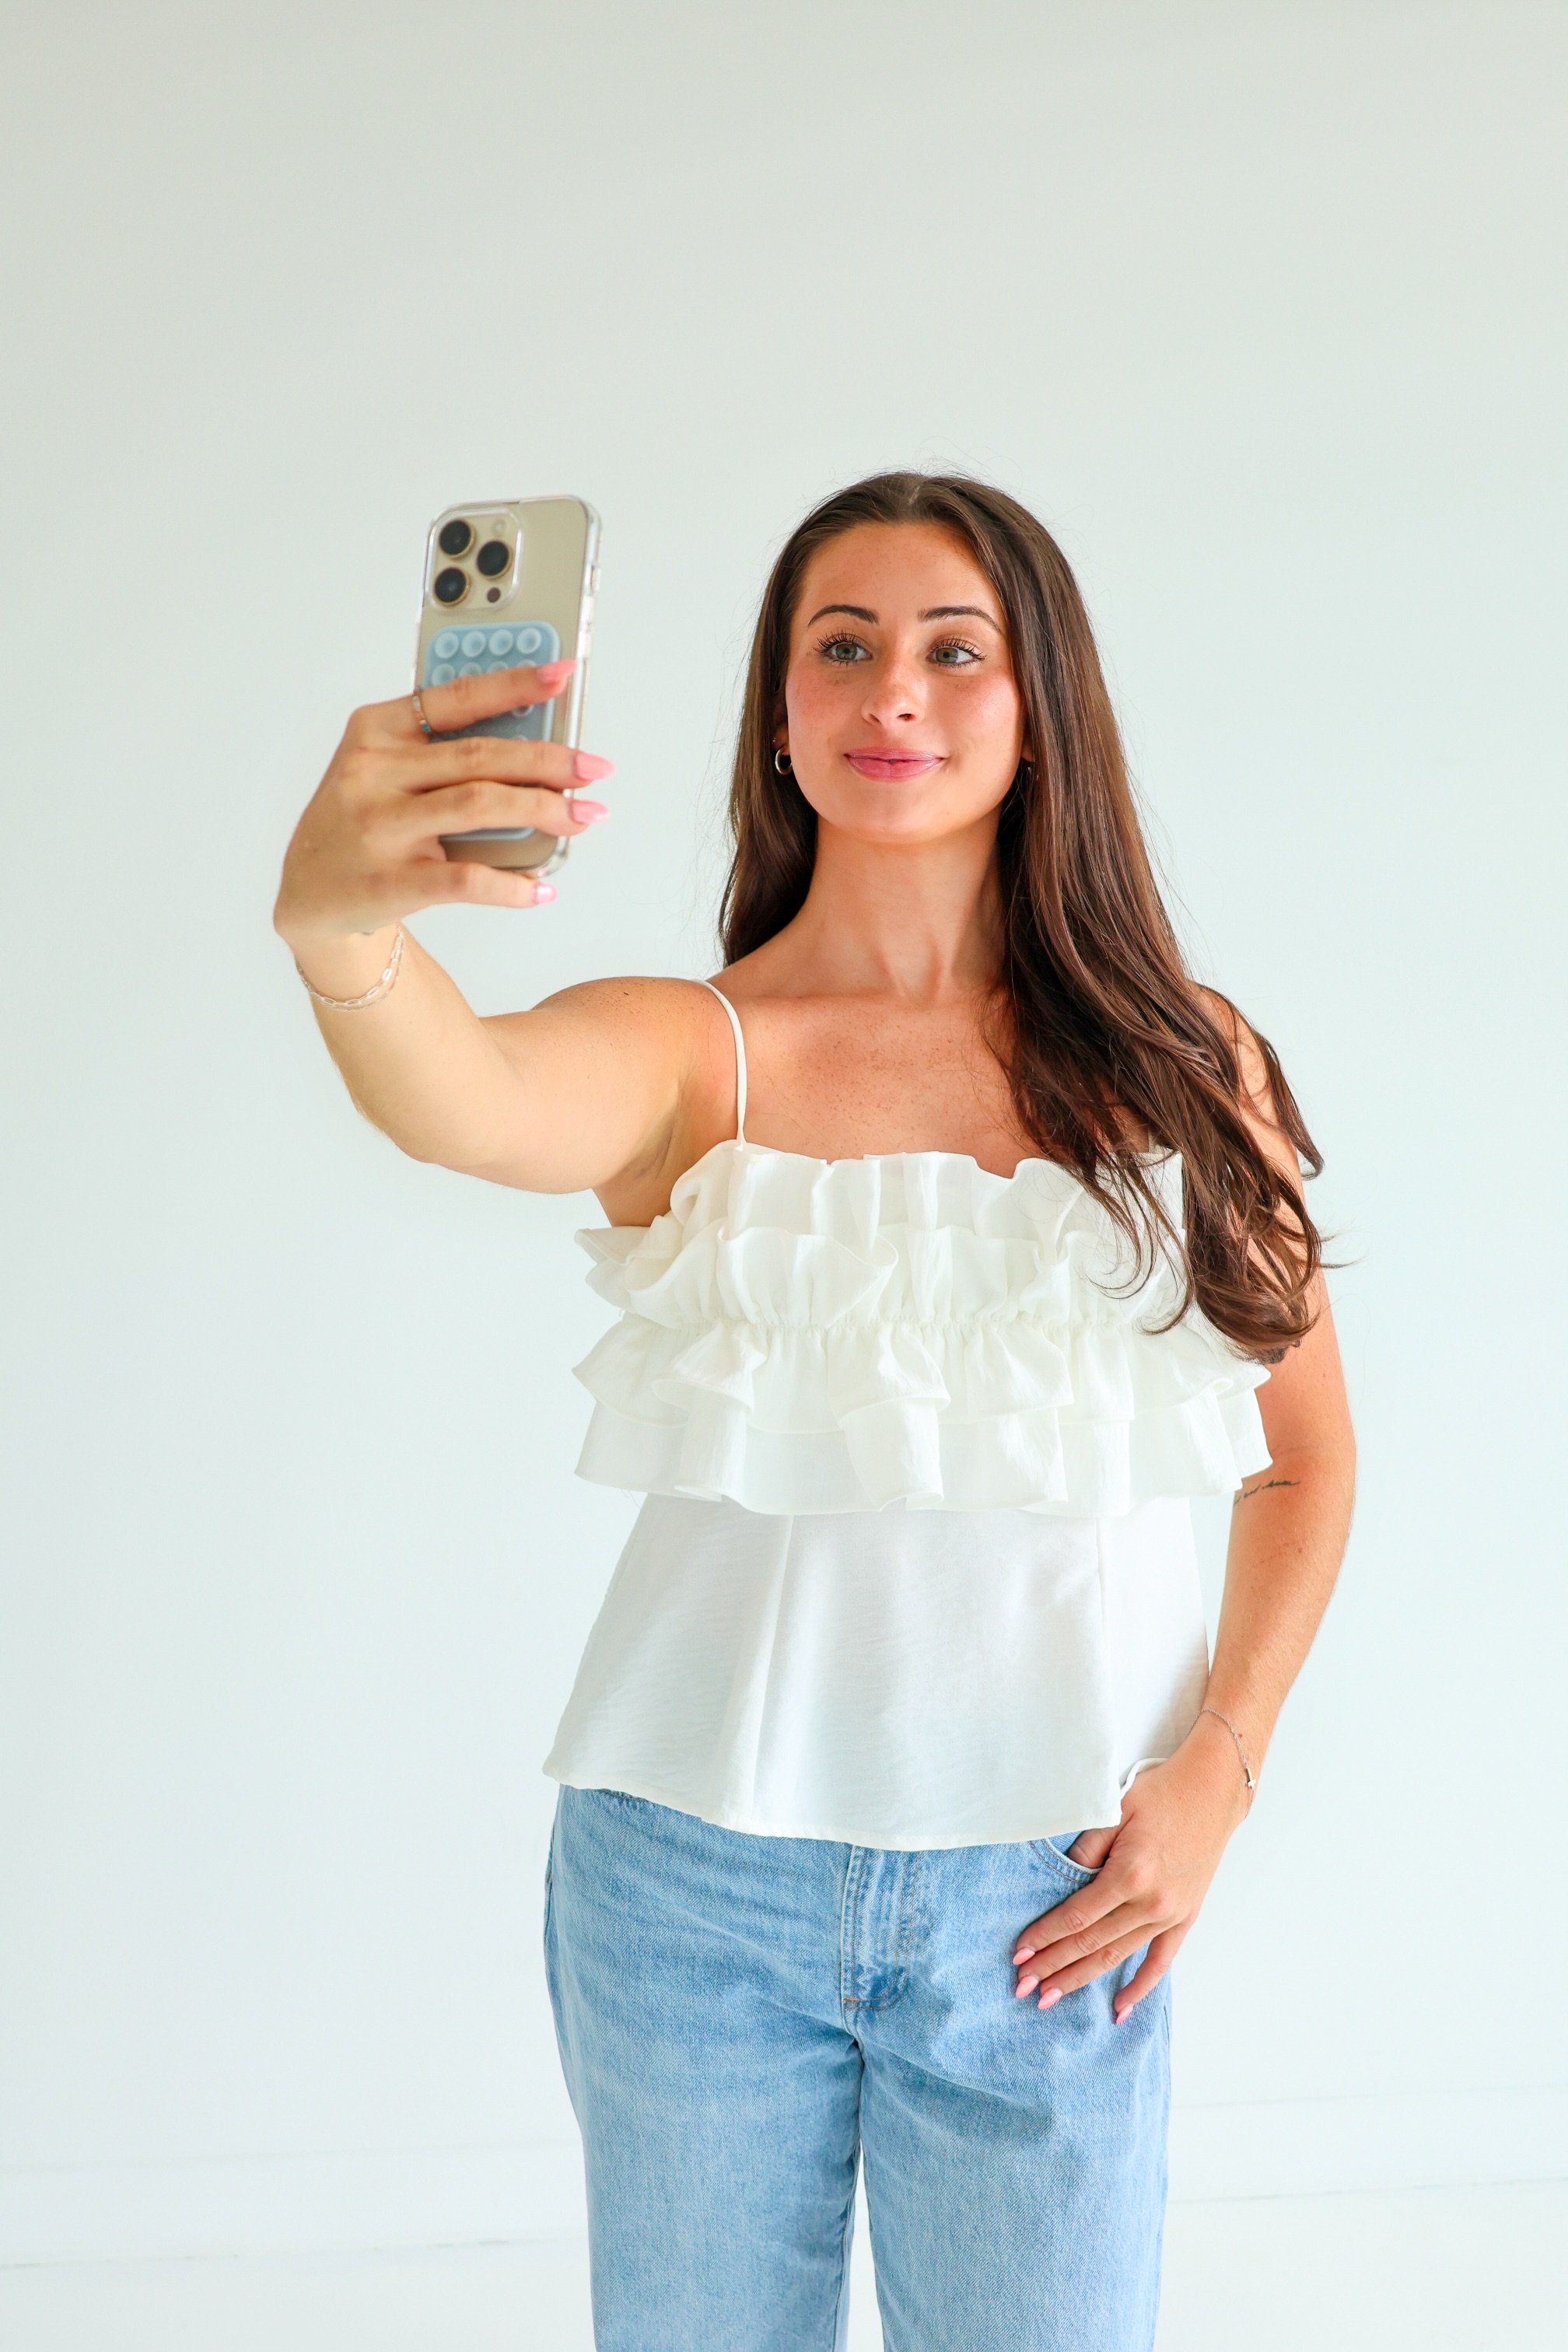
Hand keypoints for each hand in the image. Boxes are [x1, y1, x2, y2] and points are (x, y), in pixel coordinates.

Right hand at [274, 660, 613, 949]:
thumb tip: (532, 740)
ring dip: (543, 810)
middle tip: (594, 767)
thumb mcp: (382, 768)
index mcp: (375, 731)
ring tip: (582, 816)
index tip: (562, 677)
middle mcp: (373, 773)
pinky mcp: (391, 882)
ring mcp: (380, 828)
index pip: (455, 698)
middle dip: (548, 760)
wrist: (310, 895)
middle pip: (479, 756)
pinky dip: (513, 885)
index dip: (513, 685)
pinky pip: (468, 880)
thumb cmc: (362, 820)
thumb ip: (440, 749)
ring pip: (480, 807)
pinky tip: (542, 887)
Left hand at [1010, 1713, 1253, 2022]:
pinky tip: (1118, 2009)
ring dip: (1083, 1979)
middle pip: (1092, 1944)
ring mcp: (1171, 1914)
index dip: (1044, 1938)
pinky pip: (1160, 1962)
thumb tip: (1061, 1884)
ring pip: (1118, 1957)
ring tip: (1051, 1998)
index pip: (1076, 1917)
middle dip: (1054, 1967)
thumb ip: (1085, 1849)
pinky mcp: (1185, 1917)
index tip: (1019, 1954)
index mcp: (1130, 1874)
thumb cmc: (1159, 1794)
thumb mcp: (1113, 1810)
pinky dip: (1140, 1988)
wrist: (1211, 1791)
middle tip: (1024, 1987)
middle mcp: (1151, 1902)